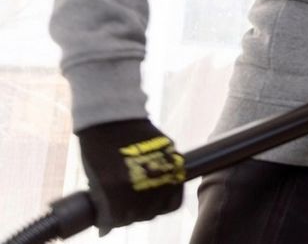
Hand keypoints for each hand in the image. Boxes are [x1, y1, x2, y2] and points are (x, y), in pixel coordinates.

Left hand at [77, 118, 185, 233]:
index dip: (114, 222)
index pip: (120, 220)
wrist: (113, 117)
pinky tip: (158, 191)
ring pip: (161, 206)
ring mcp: (161, 171)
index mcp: (117, 190)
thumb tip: (108, 226)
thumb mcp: (95, 179)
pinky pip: (176, 189)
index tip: (111, 219)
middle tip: (126, 209)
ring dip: (151, 207)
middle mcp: (142, 183)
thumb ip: (105, 203)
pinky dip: (168, 194)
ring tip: (141, 200)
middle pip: (142, 215)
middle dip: (132, 215)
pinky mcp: (173, 161)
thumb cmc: (98, 147)